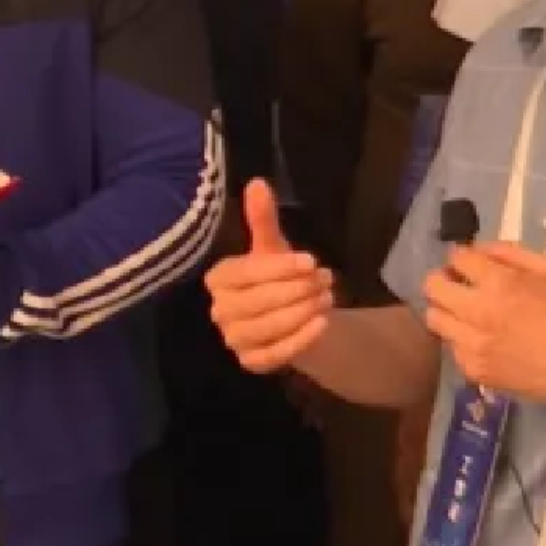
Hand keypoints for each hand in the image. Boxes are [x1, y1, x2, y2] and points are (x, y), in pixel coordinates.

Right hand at [204, 179, 335, 373]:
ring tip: (327, 298)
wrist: (296, 320)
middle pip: (256, 301)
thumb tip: (257, 183)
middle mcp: (219, 311)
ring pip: (266, 327)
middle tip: (326, 280)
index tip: (311, 261)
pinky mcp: (251, 363)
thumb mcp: (274, 248)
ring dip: (300, 312)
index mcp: (218, 279)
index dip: (278, 268)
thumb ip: (263, 219)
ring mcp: (233, 339)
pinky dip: (300, 338)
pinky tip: (322, 323)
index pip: (245, 273)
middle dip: (295, 290)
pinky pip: (275, 353)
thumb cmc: (280, 280)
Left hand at [421, 242, 545, 409]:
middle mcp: (478, 313)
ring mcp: (471, 344)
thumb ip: (509, 253)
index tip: (468, 263)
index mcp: (499, 284)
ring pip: (434, 318)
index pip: (456, 258)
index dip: (461, 257)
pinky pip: (452, 347)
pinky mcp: (472, 368)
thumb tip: (478, 248)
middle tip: (457, 284)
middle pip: (432, 287)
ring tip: (466, 313)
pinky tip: (484, 340)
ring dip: (447, 310)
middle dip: (442, 279)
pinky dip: (462, 339)